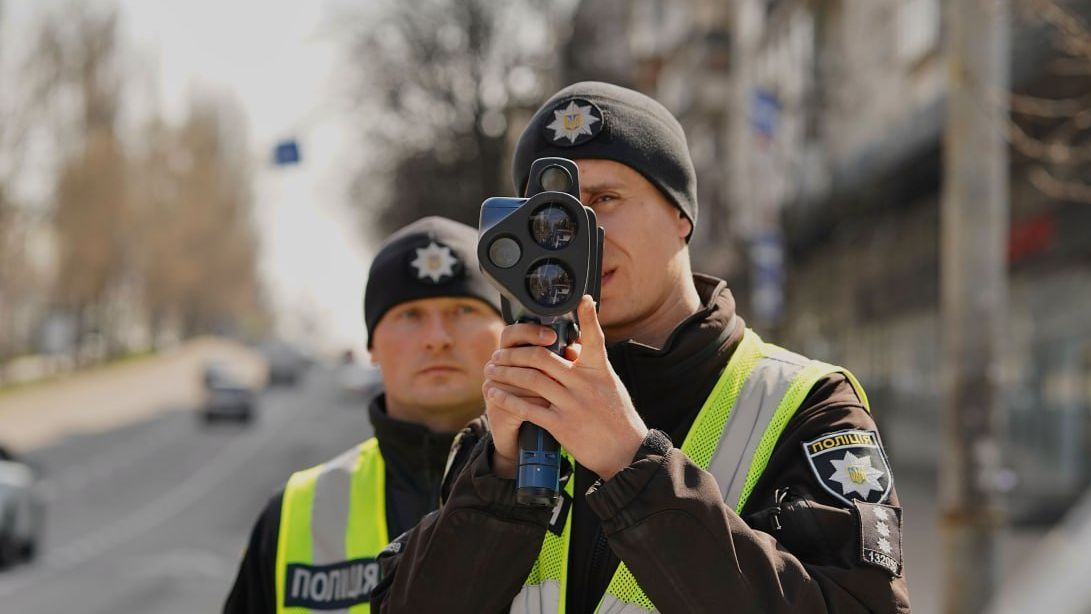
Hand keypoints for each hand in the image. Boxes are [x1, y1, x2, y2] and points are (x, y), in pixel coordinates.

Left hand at [482, 296, 647, 480]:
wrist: (626, 451)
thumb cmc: (616, 416)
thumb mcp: (609, 384)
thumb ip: (590, 365)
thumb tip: (572, 345)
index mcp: (599, 370)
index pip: (594, 337)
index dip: (589, 316)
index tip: (582, 299)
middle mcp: (585, 383)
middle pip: (543, 357)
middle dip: (515, 353)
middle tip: (500, 352)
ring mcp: (572, 404)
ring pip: (531, 380)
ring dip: (506, 373)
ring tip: (492, 369)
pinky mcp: (561, 425)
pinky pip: (527, 408)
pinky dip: (507, 399)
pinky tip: (495, 394)